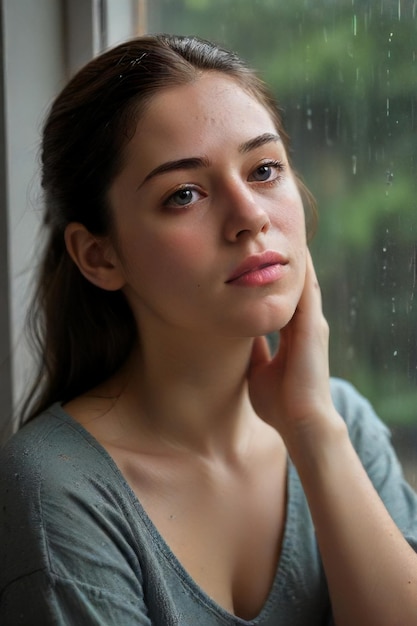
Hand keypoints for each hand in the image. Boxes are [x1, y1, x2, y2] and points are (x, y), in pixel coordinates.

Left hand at [247, 249, 339, 445]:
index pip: (283, 297)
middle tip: (269, 233)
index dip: (272, 277)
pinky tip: (292, 251)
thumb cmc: (279, 404)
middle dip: (282, 260)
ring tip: (280, 231)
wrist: (301, 424)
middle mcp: (305, 325)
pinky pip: (307, 291)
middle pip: (294, 283)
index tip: (259, 257)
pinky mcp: (312, 328)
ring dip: (292, 259)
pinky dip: (301, 271)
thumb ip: (254, 352)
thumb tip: (237, 337)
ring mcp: (311, 325)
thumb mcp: (258, 370)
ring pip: (303, 281)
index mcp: (292, 335)